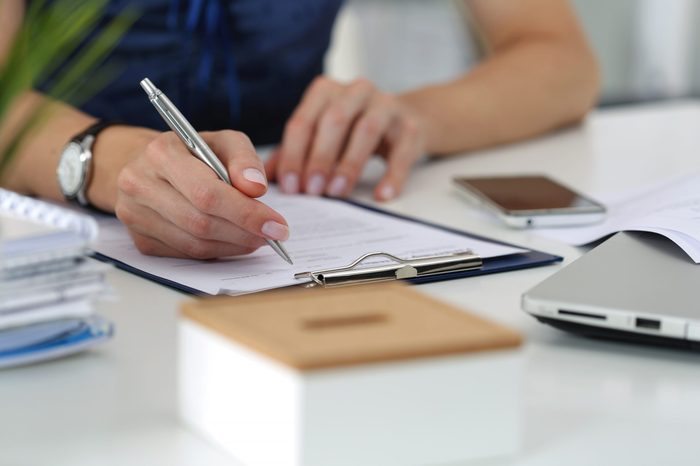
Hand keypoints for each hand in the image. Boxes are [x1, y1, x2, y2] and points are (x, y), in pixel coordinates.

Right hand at [115, 130, 288, 258]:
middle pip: (200, 222)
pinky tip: (234, 242)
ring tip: (258, 238)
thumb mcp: (223, 142)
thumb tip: (256, 188)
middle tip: (273, 235)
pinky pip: (186, 254)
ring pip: (194, 244)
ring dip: (234, 246)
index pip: (207, 193)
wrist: (150, 166)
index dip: (246, 213)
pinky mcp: (141, 240)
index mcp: (161, 152)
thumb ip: (244, 159)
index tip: (277, 225)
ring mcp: (135, 216)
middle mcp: (140, 184)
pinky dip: (217, 251)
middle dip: (244, 232)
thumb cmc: (192, 153)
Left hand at [266, 76, 426, 200]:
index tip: (290, 186)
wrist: (406, 121)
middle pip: (334, 120)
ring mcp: (387, 105)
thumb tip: (264, 178)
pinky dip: (392, 175)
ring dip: (350, 163)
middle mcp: (356, 91)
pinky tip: (381, 195)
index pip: (303, 121)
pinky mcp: (411, 126)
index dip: (293, 154)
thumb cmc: (353, 131)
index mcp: (326, 91)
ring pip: (367, 130)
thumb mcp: (321, 136)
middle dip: (320, 157)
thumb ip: (293, 153)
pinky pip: (402, 151)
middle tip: (311, 190)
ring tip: (338, 192)